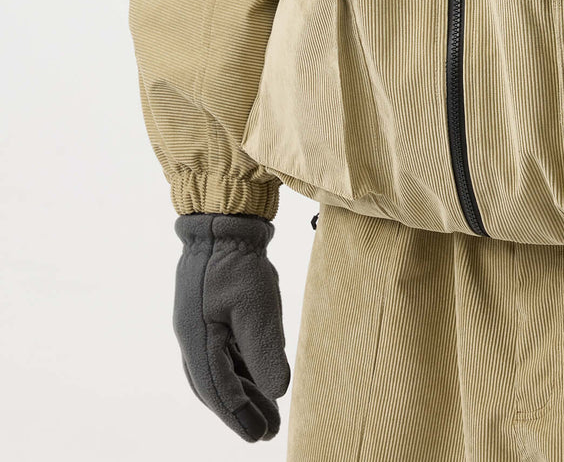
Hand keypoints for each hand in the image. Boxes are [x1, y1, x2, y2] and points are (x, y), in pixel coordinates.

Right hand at [173, 212, 290, 441]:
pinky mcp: (211, 313)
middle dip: (241, 411)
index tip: (259, 435)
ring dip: (244, 392)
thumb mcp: (256, 307)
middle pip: (215, 386)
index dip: (239, 416)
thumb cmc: (238, 261)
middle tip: (266, 432)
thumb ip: (264, 351)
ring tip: (270, 414)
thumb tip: (278, 391)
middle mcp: (192, 337)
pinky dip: (241, 370)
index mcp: (196, 339)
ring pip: (221, 370)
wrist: (224, 220)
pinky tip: (261, 379)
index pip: (217, 390)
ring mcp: (200, 324)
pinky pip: (224, 352)